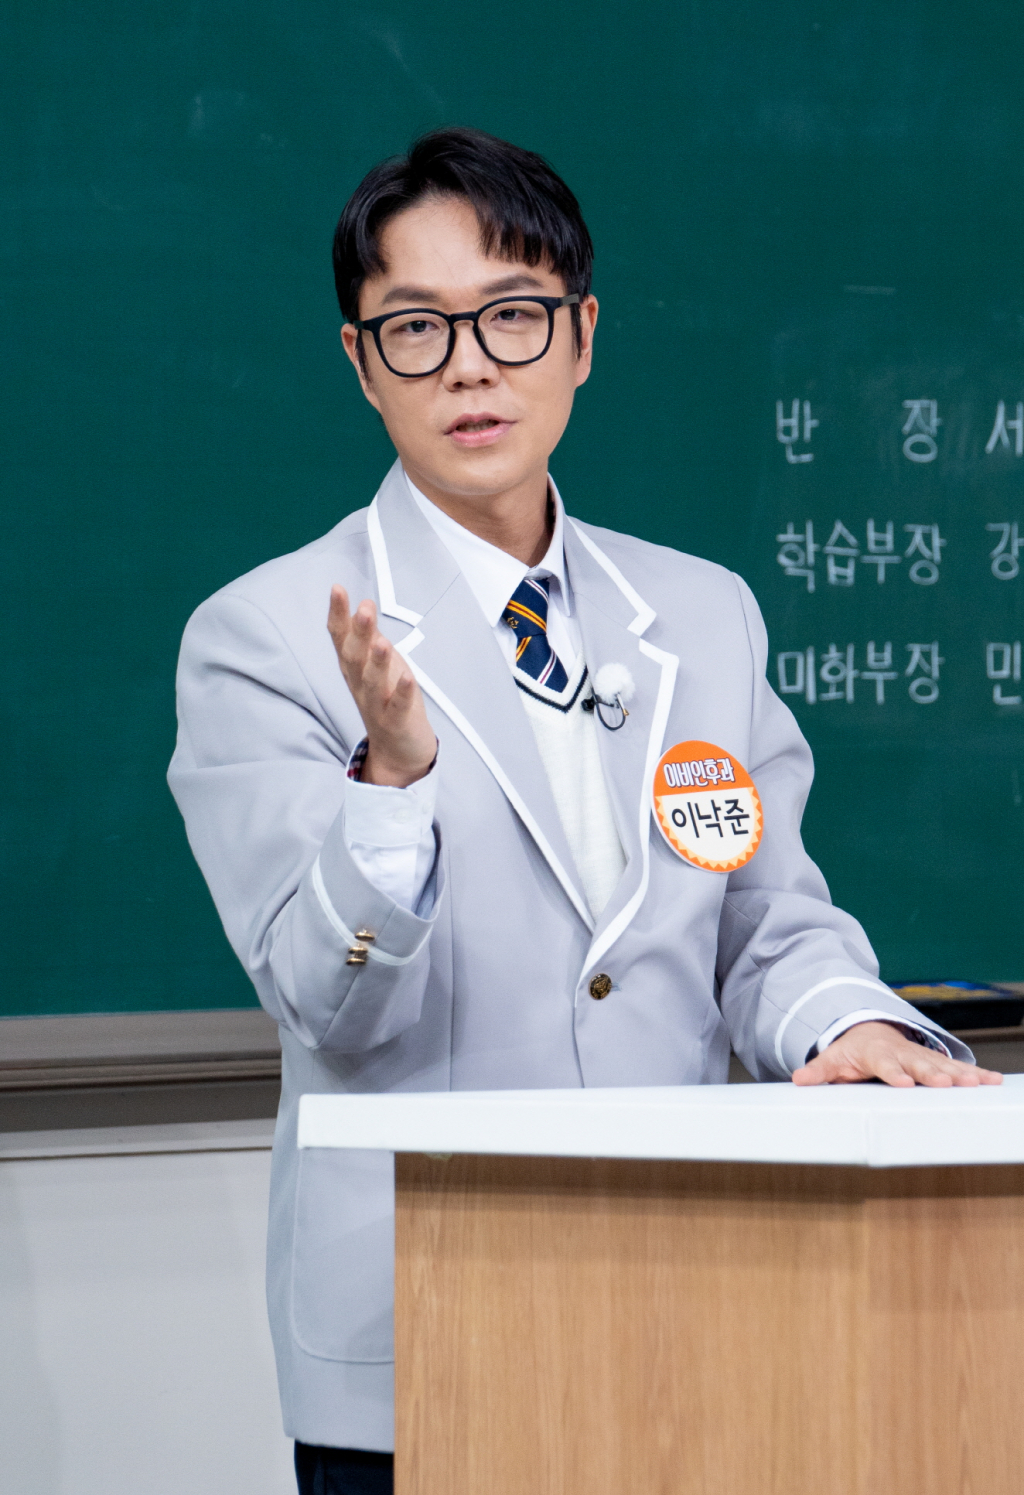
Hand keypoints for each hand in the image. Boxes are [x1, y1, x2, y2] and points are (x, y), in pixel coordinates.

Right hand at [327, 587, 436, 786]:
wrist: (397, 750)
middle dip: (358, 633)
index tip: (337, 589)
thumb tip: (361, 605)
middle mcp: (360, 685)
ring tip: (381, 642)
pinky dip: (402, 693)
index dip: (338, 615)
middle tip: (364, 609)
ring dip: (376, 662)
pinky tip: (407, 677)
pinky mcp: (396, 722)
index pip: (341, 638)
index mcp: (353, 668)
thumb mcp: (374, 664)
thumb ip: (367, 638)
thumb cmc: (386, 699)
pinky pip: (397, 707)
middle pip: (354, 657)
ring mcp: (376, 704)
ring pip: (372, 682)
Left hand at [792, 1020, 1002, 1087]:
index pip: (885, 1064)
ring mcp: (920, 1056)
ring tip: (980, 1084)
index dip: (894, 1074)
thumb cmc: (852, 1051)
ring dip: (961, 1075)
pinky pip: (957, 1067)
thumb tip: (798, 1080)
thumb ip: (819, 1071)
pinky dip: (975, 1073)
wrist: (869, 1031)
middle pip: (918, 1064)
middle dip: (933, 1074)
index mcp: (877, 1054)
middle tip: (946, 1084)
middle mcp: (903, 1053)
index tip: (903, 1083)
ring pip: (943, 1065)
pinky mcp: (934, 1061)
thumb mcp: (833, 1060)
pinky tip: (993, 1080)